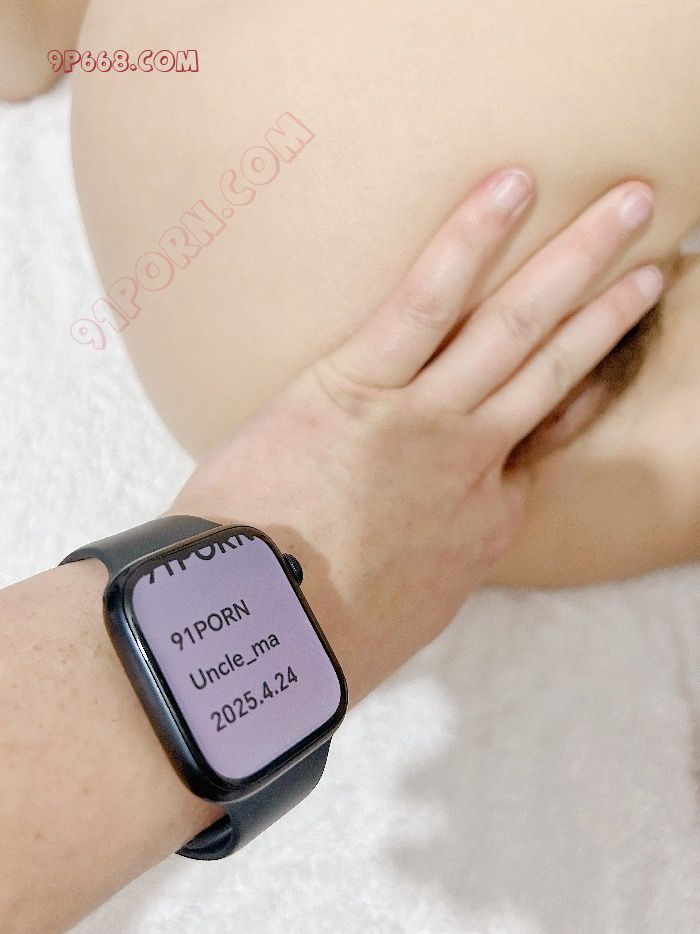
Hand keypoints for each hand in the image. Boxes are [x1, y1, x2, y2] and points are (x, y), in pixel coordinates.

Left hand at [168, 166, 660, 700]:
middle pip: (557, 366)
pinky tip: (510, 185)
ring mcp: (424, 417)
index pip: (537, 441)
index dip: (571, 395)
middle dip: (614, 305)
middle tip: (659, 256)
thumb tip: (416, 542)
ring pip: (517, 324)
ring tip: (626, 201)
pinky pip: (425, 300)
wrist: (261, 637)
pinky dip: (471, 240)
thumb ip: (428, 566)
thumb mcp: (403, 615)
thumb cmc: (323, 637)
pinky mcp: (357, 383)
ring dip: (579, 256)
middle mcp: (472, 460)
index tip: (588, 365)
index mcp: (481, 522)